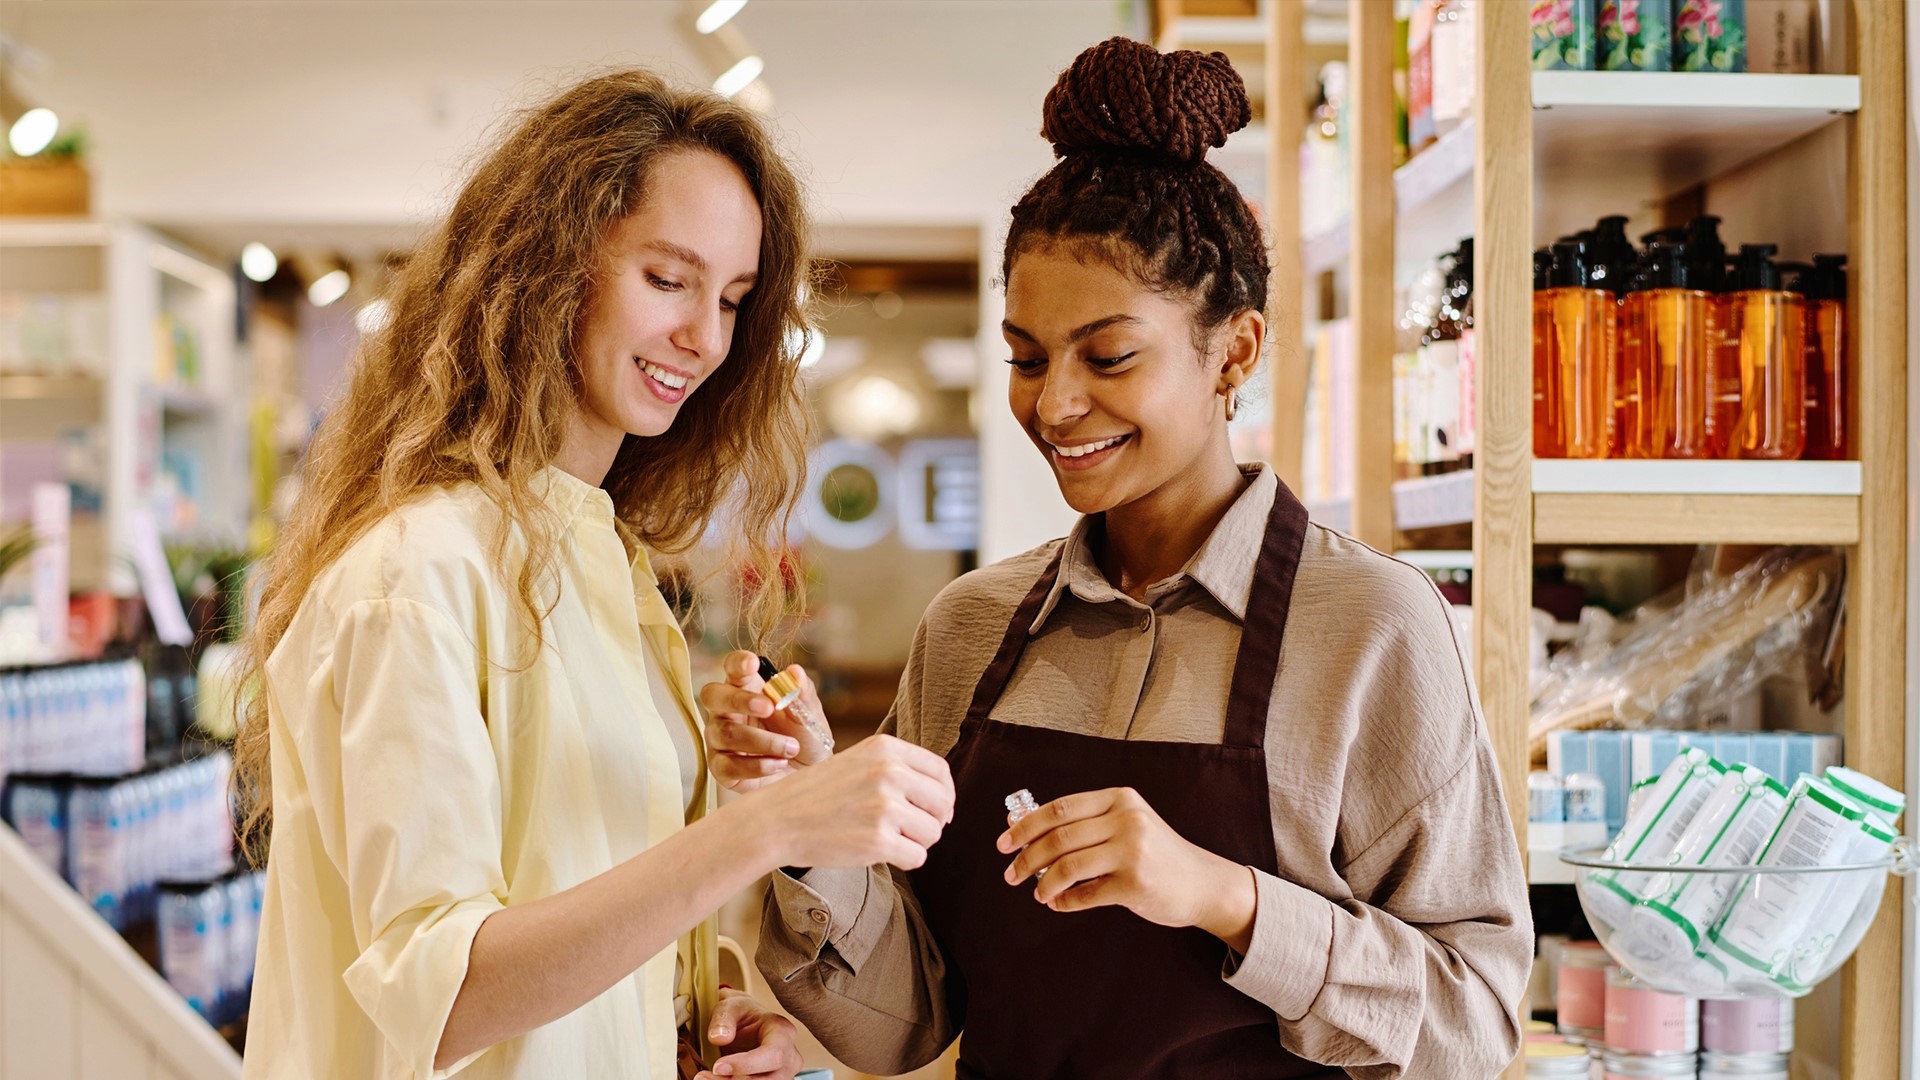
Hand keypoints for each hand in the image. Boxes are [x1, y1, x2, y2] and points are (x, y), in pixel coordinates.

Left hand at [696, 988, 802, 1079]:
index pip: (773, 1054)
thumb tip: (719, 1037)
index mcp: (783, 1032)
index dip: (746, 1065)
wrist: (745, 1024)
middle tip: (703, 1076)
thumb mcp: (730, 1006)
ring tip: (704, 1078)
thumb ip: (723, 1018)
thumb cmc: (741, 1013)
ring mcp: (783, 1075)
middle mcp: (789, 1057)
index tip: (718, 1066)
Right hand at [701, 651, 831, 792]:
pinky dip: (758, 765)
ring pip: (726, 734)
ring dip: (763, 741)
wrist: (809, 774)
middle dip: (739, 699)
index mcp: (746, 687)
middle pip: (712, 696)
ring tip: (791, 747)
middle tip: (768, 707)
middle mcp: (726, 711)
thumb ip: (802, 693)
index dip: (738, 663)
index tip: (752, 663)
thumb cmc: (803, 738)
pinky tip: (778, 763)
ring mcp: (720, 739)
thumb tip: (795, 672)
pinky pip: (728, 766)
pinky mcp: (722, 768)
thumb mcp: (809, 714)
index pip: (732, 667)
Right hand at [745, 734, 954, 870]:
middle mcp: (890, 772)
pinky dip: (904, 860)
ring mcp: (885, 807)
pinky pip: (918, 857)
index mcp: (887, 748)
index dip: (943, 794)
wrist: (776, 820)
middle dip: (932, 821)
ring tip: (886, 838)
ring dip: (916, 842)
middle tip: (908, 830)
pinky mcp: (878, 840)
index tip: (933, 810)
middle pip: (943, 804)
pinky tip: (880, 852)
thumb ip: (898, 770)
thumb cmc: (818, 795)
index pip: (940, 772)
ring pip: (932, 833)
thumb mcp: (859, 762)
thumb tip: (945, 802)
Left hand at [997, 787, 1256, 950]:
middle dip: (1026, 857)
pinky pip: (1086, 894)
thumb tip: (1019, 825)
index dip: (1026, 825)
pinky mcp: (1136, 883)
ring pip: (1068, 865)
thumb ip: (1079, 824)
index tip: (1004, 842)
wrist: (1203, 883)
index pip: (1060, 808)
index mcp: (1119, 798)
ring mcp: (1133, 851)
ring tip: (1037, 894)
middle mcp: (1127, 819)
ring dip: (1043, 883)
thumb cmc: (1155, 854)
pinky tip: (1059, 904)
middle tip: (1011, 874)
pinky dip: (1066, 901)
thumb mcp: (1123, 825)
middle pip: (1059, 837)